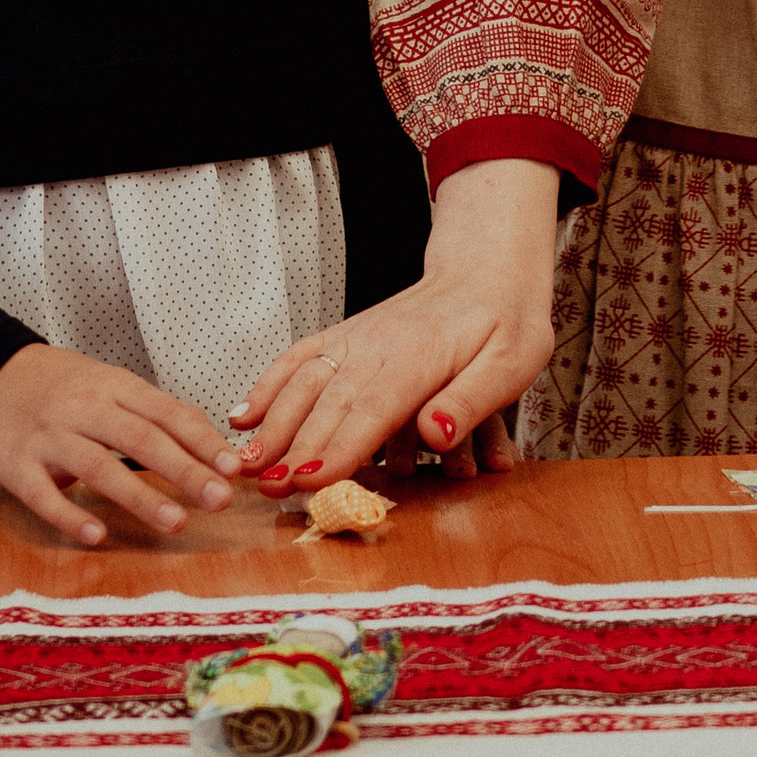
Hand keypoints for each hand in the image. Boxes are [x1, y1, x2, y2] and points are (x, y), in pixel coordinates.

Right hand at [0, 344, 242, 543]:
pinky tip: (97, 537)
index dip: (202, 441)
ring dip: (139, 496)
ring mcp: (49, 437)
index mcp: (114, 386)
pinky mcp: (16, 465)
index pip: (167, 412)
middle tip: (219, 499)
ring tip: (175, 522)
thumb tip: (212, 448)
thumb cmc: (65, 388)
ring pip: (98, 466)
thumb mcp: (111, 386)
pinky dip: (70, 516)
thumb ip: (154, 413)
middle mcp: (84, 408)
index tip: (232, 469)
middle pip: (140, 438)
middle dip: (184, 470)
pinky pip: (43, 495)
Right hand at [228, 157, 557, 489]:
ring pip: (305, 379)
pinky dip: (268, 383)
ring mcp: (358, 336)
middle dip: (293, 446)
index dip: (339, 448)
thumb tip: (436, 435)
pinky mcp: (347, 335)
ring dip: (271, 421)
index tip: (309, 481)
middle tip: (264, 488)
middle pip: (329, 400)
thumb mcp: (513, 362)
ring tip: (244, 462)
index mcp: (421, 355)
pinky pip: (300, 355)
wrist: (488, 268)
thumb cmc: (506, 322)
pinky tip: (243, 414)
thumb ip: (473, 401)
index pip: (373, 408)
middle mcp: (379, 343)